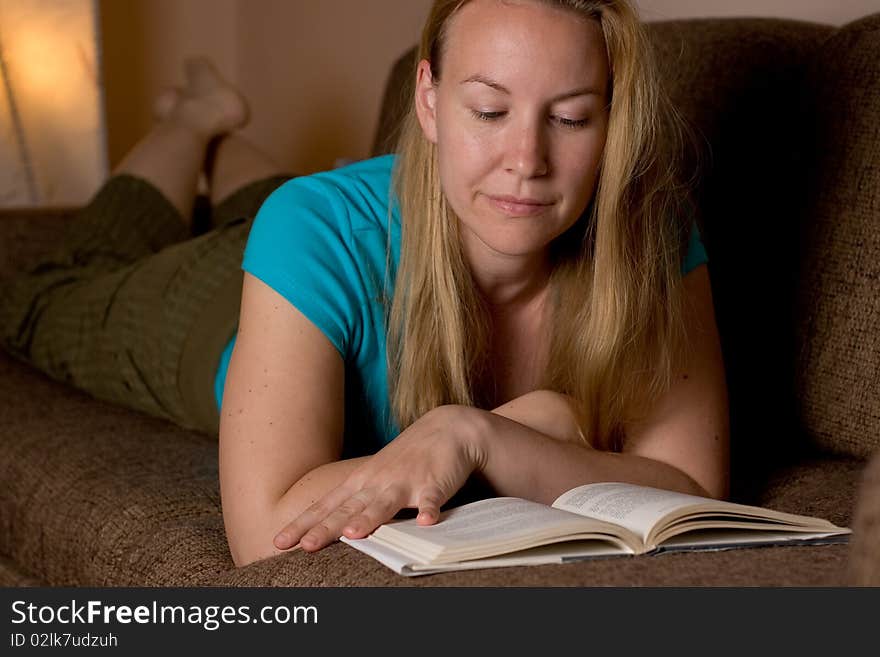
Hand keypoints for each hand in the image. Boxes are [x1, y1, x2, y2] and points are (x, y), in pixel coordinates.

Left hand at [273, 405, 487, 551]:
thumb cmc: (407, 459)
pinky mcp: (435, 483)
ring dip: (370, 518)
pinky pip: (432, 499)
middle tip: (306, 546)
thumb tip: (329, 528)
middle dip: (327, 528)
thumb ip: (356, 502)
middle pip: (348, 509)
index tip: (280, 541)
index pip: (326, 506)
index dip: (304, 524)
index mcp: (360, 482)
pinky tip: (427, 522)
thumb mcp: (376, 477)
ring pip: (385, 504)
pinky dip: (430, 510)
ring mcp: (406, 481)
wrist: (447, 429)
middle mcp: (378, 482)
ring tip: (355, 535)